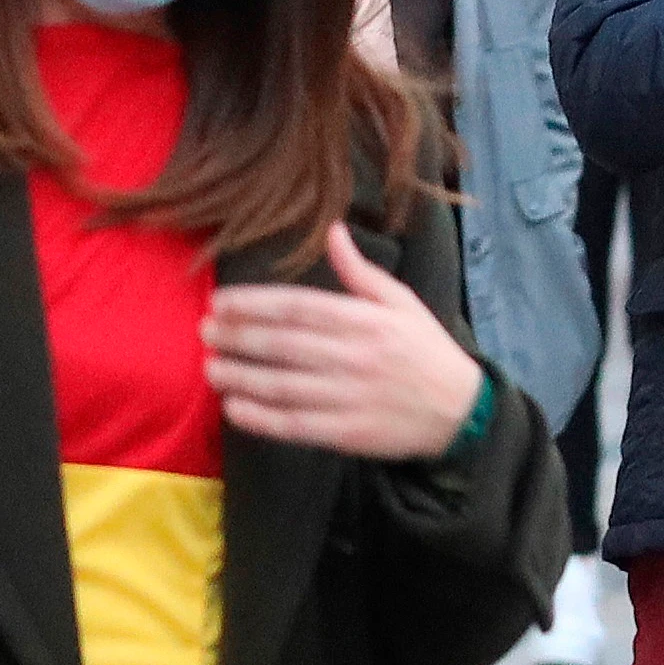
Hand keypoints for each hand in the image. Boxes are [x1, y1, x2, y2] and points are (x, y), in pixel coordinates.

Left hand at [206, 234, 488, 463]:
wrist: (459, 411)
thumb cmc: (425, 350)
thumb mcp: (401, 302)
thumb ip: (361, 271)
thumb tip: (333, 231)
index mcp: (363, 320)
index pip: (297, 307)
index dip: (253, 304)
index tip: (220, 303)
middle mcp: (353, 356)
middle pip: (283, 344)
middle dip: (237, 337)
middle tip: (204, 333)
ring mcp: (349, 397)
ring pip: (282, 385)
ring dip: (241, 376)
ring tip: (211, 368)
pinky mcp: (347, 433)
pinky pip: (295, 425)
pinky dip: (261, 418)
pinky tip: (234, 408)